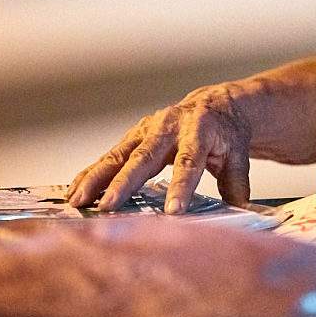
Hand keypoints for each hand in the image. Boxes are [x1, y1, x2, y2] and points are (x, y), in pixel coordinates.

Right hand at [67, 85, 251, 212]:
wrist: (214, 105)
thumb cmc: (226, 134)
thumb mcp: (238, 154)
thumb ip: (236, 182)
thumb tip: (242, 212)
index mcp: (199, 131)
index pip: (190, 161)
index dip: (182, 186)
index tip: (173, 211)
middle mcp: (168, 127)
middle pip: (145, 158)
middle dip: (125, 183)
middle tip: (108, 207)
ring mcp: (146, 130)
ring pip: (118, 155)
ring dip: (96, 179)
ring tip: (77, 201)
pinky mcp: (132, 136)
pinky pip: (108, 156)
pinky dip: (90, 174)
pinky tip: (73, 192)